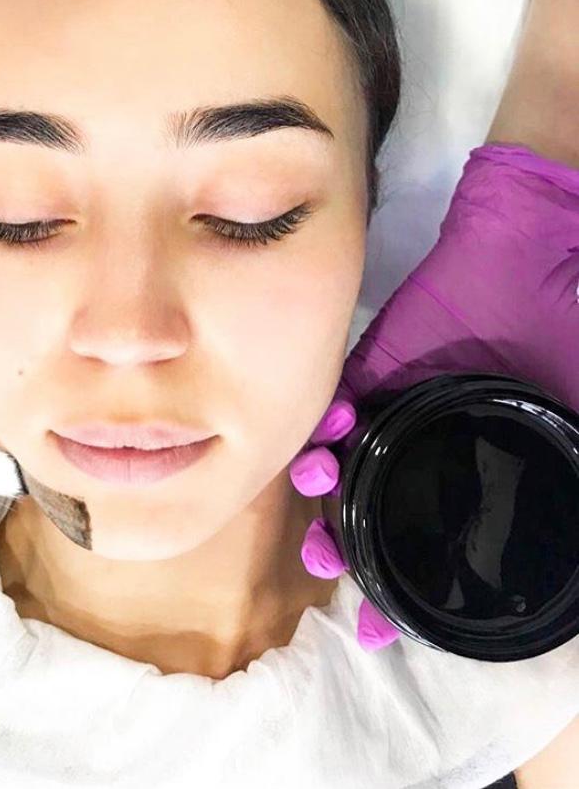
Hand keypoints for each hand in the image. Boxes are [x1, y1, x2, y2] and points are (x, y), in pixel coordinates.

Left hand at [289, 142, 578, 650]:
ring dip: (330, 493)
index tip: (377, 628)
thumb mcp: (572, 429)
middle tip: (331, 567)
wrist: (550, 247)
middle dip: (351, 547)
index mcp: (477, 467)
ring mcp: (403, 406)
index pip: (435, 544)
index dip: (405, 594)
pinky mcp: (379, 362)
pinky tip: (322, 447)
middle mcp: (434, 445)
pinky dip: (327, 428)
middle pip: (381, 513)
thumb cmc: (572, 339)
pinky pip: (340, 403)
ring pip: (349, 467)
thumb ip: (556, 493)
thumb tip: (564, 601)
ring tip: (324, 506)